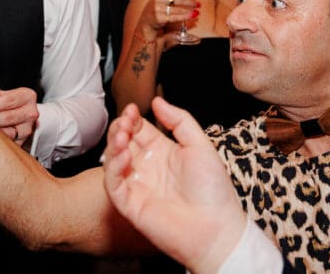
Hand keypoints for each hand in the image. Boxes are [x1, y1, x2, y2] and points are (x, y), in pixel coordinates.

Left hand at [0, 86, 38, 145]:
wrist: (20, 113)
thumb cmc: (7, 102)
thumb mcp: (0, 94)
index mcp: (26, 96)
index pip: (10, 100)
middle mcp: (30, 112)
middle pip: (8, 117)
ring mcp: (27, 129)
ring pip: (8, 132)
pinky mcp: (22, 141)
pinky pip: (7, 143)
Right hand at [104, 99, 246, 271]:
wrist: (216, 227)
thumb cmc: (213, 190)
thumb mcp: (200, 145)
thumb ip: (179, 120)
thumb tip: (157, 101)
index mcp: (163, 152)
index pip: (139, 130)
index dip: (132, 119)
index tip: (132, 109)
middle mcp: (147, 167)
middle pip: (123, 141)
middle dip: (120, 128)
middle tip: (125, 122)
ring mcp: (137, 185)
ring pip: (113, 160)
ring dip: (114, 144)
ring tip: (122, 135)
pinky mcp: (129, 203)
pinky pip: (113, 183)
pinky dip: (113, 167)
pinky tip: (124, 155)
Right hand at [145, 0, 198, 32]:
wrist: (146, 21)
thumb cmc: (158, 9)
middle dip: (190, 2)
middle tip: (199, 4)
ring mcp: (158, 8)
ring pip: (178, 9)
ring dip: (189, 10)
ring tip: (197, 11)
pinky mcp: (159, 18)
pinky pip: (175, 17)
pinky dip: (185, 16)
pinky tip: (192, 16)